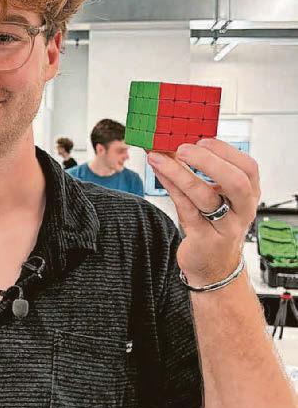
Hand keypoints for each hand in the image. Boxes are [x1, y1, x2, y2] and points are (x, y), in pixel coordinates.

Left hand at [147, 139, 260, 287]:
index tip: (203, 140)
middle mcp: (241, 211)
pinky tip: (159, 173)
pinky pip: (186, 209)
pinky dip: (171, 187)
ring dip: (179, 173)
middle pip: (235, 182)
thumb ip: (207, 175)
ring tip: (158, 157)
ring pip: (205, 197)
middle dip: (208, 162)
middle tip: (183, 148)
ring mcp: (224, 227)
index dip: (226, 151)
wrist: (213, 267)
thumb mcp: (220, 200)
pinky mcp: (203, 239)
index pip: (248, 168)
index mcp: (248, 196)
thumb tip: (177, 144)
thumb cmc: (215, 227)